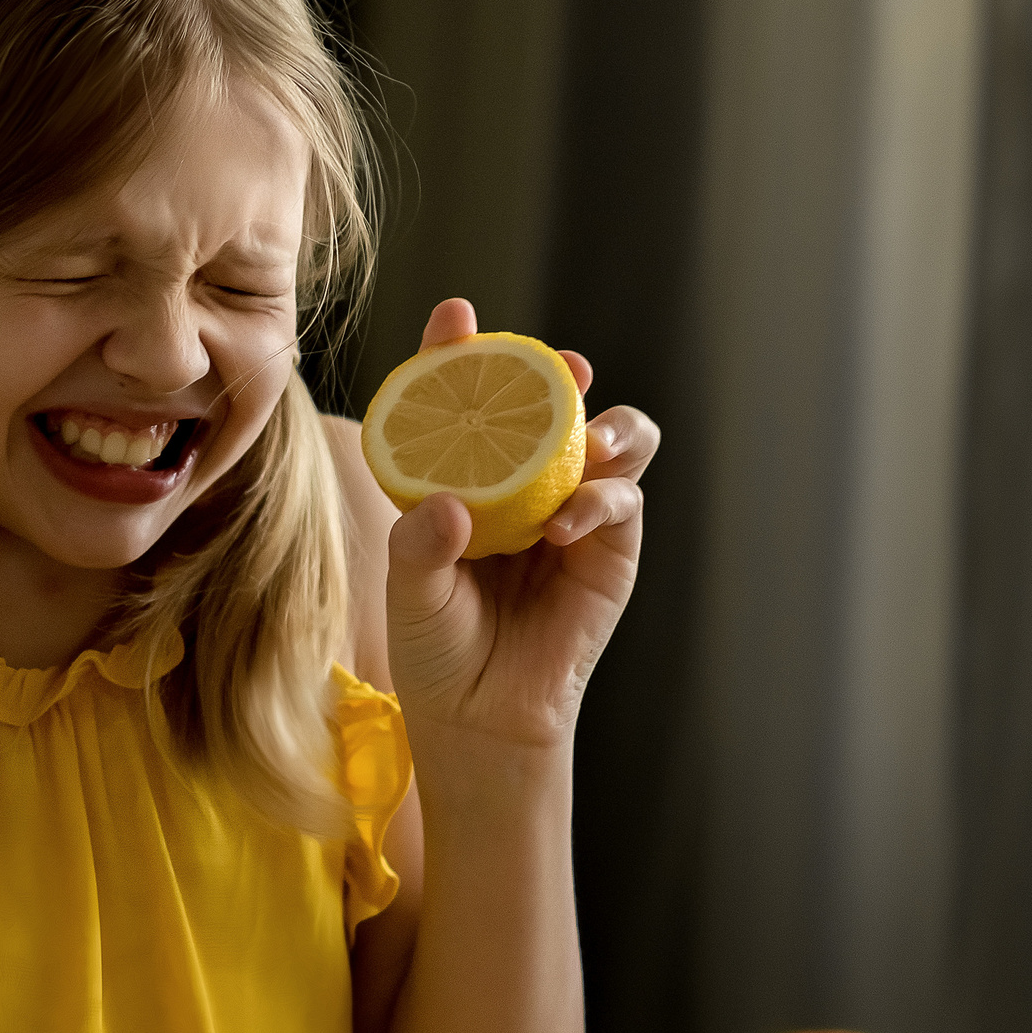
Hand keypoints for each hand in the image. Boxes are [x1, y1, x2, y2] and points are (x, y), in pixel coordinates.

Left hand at [384, 299, 657, 748]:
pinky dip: (601, 500)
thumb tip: (447, 506)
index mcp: (469, 473)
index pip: (467, 396)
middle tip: (558, 367)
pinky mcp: (613, 549)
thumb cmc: (436, 646)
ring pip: (614, 439)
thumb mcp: (409, 589)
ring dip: (610, 426)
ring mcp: (576, 509)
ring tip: (589, 441)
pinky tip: (566, 524)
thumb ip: (418, 546)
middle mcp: (527, 480)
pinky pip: (622, 502)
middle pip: (554, 403)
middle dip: (558, 372)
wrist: (481, 716)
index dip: (463, 350)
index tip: (456, 317)